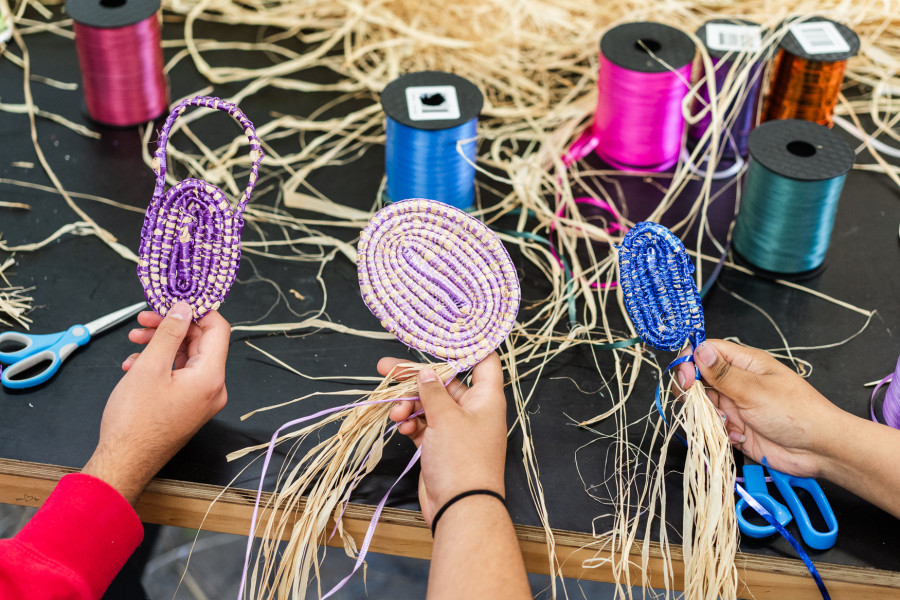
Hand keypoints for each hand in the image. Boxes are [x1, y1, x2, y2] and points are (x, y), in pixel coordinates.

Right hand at [82, 302, 229, 503]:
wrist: (124, 462)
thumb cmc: (135, 422)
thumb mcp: (150, 366)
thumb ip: (169, 332)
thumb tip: (184, 308)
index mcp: (212, 377)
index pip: (218, 329)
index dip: (197, 311)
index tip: (174, 301)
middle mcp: (214, 388)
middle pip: (200, 342)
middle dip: (171, 327)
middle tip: (144, 320)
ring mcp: (202, 399)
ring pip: (187, 358)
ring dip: (161, 345)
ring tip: (134, 342)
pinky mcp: (189, 406)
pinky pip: (180, 375)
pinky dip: (160, 364)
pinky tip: (134, 364)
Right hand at [380, 353, 506, 524]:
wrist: (460, 508)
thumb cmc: (462, 459)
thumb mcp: (445, 417)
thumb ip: (432, 391)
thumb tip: (426, 373)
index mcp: (486, 397)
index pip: (483, 360)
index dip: (466, 345)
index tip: (441, 334)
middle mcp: (474, 409)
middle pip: (445, 382)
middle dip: (416, 378)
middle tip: (386, 368)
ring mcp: (457, 428)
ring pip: (429, 404)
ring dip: (409, 405)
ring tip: (395, 413)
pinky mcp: (441, 445)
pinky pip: (423, 425)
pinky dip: (411, 424)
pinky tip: (401, 428)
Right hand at [675, 339, 847, 477]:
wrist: (819, 450)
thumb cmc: (796, 412)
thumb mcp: (755, 390)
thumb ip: (722, 373)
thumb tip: (699, 349)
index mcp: (744, 363)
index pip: (707, 352)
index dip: (690, 361)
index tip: (685, 377)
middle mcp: (737, 382)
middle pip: (699, 379)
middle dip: (694, 392)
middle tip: (698, 402)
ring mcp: (736, 405)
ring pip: (703, 404)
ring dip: (708, 414)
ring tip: (726, 421)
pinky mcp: (736, 427)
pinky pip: (714, 426)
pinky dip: (720, 431)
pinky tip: (739, 435)